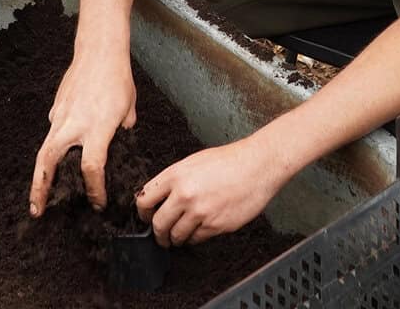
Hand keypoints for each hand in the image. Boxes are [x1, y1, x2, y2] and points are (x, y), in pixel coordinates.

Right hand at [29, 50, 136, 216]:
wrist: (99, 50)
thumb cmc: (118, 79)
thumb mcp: (128, 111)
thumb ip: (120, 135)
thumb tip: (115, 150)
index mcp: (97, 128)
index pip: (92, 168)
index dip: (95, 190)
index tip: (98, 202)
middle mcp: (74, 125)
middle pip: (50, 163)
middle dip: (42, 190)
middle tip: (38, 211)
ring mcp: (60, 116)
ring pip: (44, 152)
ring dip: (38, 177)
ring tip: (36, 198)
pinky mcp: (56, 109)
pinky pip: (52, 135)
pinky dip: (51, 152)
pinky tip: (56, 161)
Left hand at [135, 132, 295, 246]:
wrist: (256, 166)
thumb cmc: (228, 161)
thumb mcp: (193, 162)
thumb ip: (174, 180)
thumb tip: (160, 197)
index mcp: (175, 175)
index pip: (144, 200)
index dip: (143, 212)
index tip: (146, 217)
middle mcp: (184, 194)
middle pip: (158, 224)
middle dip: (157, 233)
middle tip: (160, 236)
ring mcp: (199, 212)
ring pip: (176, 235)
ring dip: (176, 239)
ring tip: (179, 237)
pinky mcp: (215, 225)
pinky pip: (196, 239)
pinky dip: (195, 238)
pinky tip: (199, 230)